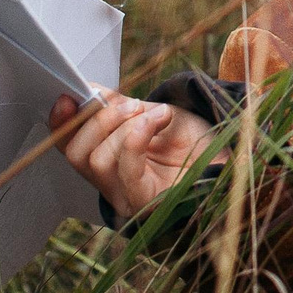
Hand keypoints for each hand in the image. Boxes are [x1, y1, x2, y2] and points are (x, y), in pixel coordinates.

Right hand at [48, 89, 216, 221]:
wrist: (230, 159)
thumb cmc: (194, 142)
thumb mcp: (152, 114)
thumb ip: (119, 107)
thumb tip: (89, 91)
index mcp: (108, 161)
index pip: (69, 146)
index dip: (61, 121)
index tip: (69, 94)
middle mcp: (112, 184)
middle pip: (76, 154)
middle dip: (96, 119)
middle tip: (131, 103)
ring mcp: (127, 196)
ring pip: (97, 160)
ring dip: (122, 126)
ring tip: (152, 113)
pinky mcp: (146, 201)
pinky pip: (126, 170)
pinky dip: (136, 137)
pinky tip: (157, 120)